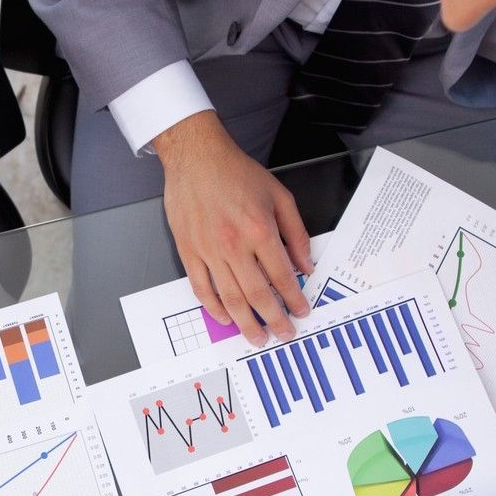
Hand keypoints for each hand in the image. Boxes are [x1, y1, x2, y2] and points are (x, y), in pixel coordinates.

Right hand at [153, 110, 313, 344]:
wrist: (197, 158)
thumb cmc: (236, 173)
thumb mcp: (280, 196)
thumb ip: (296, 233)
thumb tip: (306, 264)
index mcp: (260, 230)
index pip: (283, 276)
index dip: (294, 299)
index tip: (301, 312)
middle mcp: (235, 245)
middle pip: (258, 294)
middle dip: (274, 320)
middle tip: (284, 334)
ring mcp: (209, 251)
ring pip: (230, 298)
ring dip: (246, 323)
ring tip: (257, 337)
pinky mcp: (189, 251)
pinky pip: (202, 288)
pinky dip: (214, 307)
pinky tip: (225, 318)